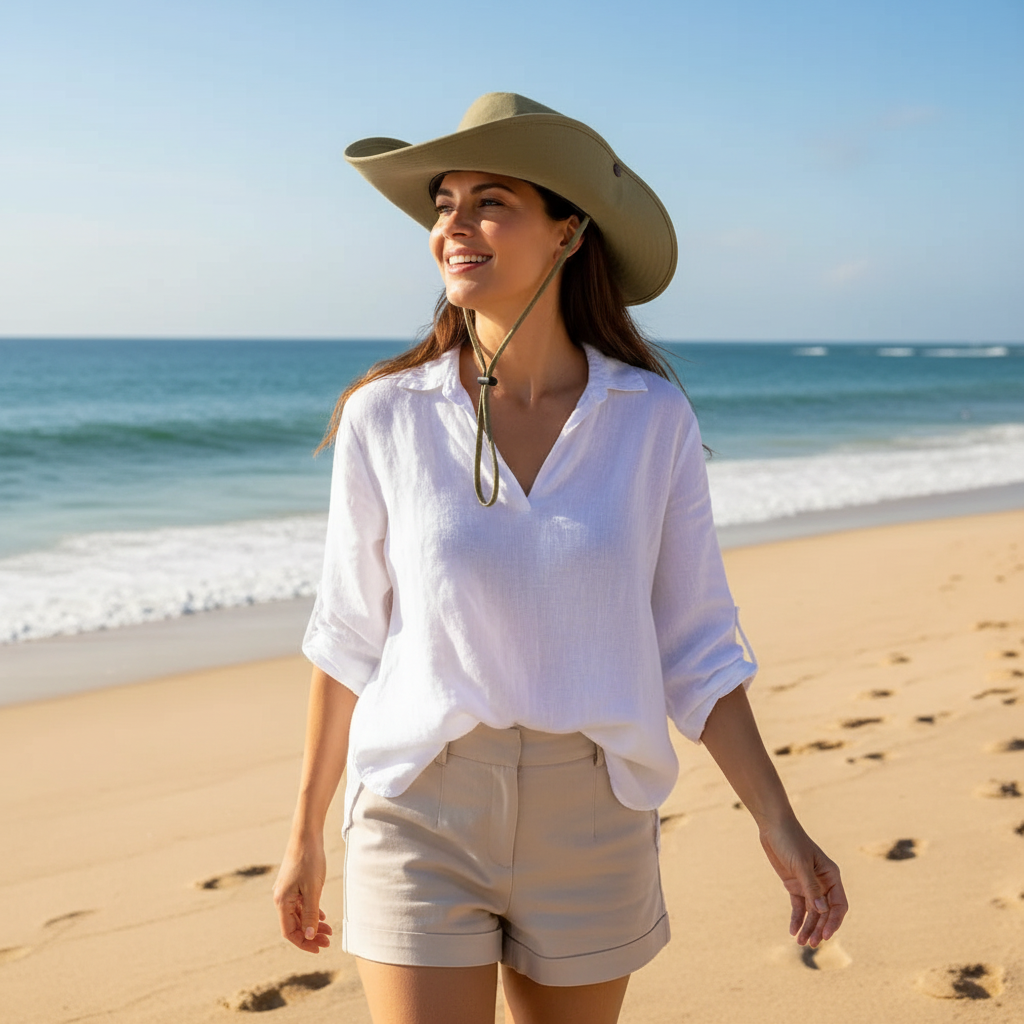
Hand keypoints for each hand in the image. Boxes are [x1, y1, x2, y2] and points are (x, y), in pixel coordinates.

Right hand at [273, 837, 332, 952]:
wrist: (306, 835)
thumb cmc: (309, 860)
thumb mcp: (313, 890)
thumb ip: (311, 914)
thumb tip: (309, 936)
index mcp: (282, 902)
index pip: (290, 932)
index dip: (304, 943)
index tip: (319, 948)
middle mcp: (281, 898)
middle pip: (295, 924)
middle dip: (311, 935)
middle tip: (329, 941)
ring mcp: (287, 891)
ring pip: (299, 915)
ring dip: (313, 924)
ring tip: (329, 931)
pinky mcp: (294, 884)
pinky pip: (301, 904)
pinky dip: (311, 912)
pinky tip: (322, 917)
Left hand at [758, 818, 847, 946]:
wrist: (773, 827)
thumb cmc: (791, 841)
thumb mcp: (801, 864)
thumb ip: (810, 887)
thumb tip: (822, 911)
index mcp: (831, 876)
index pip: (838, 905)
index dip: (834, 921)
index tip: (825, 935)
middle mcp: (823, 882)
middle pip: (825, 912)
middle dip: (819, 928)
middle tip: (810, 943)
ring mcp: (808, 885)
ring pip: (812, 912)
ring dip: (808, 927)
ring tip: (801, 942)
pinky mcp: (794, 885)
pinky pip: (798, 907)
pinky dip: (797, 919)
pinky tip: (793, 931)